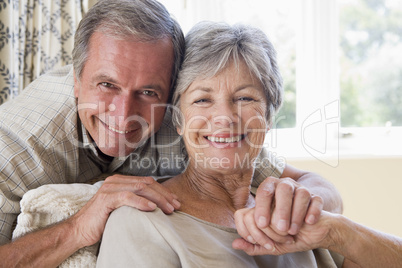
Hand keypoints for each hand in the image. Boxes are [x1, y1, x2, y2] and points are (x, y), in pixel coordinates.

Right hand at [66, 175, 180, 246]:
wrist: (79, 230)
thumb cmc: (101, 221)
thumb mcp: (122, 209)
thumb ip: (135, 201)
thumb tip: (157, 204)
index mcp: (120, 181)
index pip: (147, 182)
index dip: (163, 191)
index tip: (175, 201)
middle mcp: (115, 181)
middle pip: (146, 183)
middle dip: (164, 194)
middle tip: (176, 206)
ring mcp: (110, 188)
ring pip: (140, 188)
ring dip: (158, 199)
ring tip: (168, 209)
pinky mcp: (106, 198)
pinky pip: (128, 197)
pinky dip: (142, 202)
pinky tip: (152, 209)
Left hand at [234, 176, 322, 251]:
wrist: (316, 233)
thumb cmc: (289, 235)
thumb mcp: (271, 243)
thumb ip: (254, 244)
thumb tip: (235, 243)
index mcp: (266, 196)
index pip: (259, 195)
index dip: (258, 212)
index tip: (262, 226)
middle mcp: (281, 187)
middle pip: (272, 190)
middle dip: (276, 210)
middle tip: (279, 228)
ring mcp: (299, 190)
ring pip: (293, 191)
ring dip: (292, 213)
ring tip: (292, 230)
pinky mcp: (315, 196)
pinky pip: (313, 199)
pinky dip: (310, 212)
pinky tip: (308, 222)